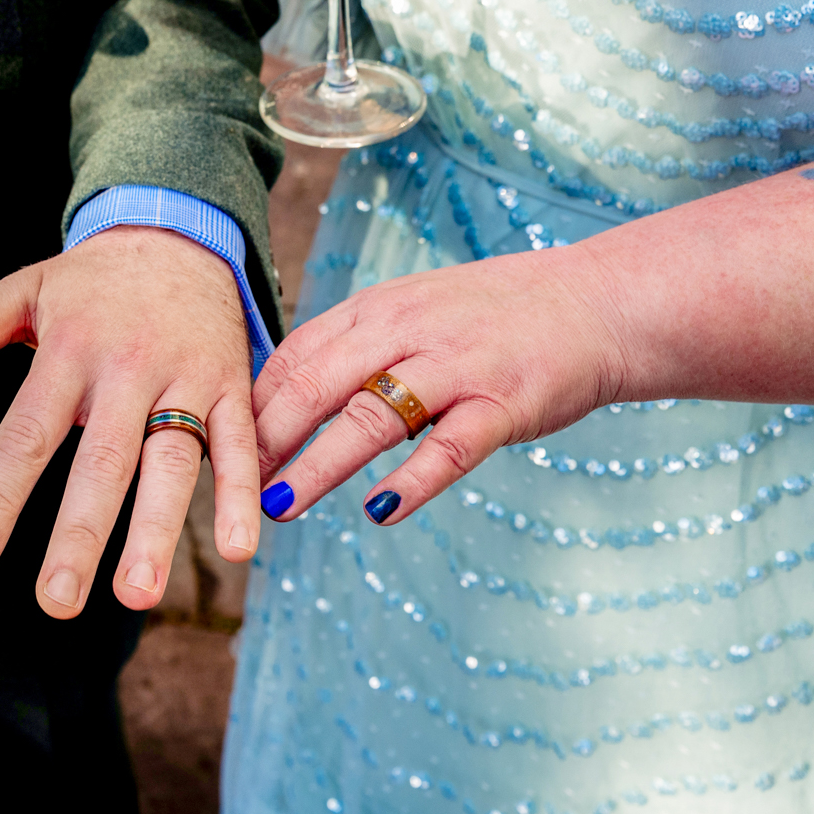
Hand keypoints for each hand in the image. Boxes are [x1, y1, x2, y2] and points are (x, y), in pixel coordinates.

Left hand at [0, 225, 259, 617]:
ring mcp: (183, 378)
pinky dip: (241, 494)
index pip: (26, 432)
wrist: (179, 229)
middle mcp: (126, 368)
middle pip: (102, 460)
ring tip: (138, 594)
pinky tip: (240, 550)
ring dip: (156, 530)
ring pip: (171, 461)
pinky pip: (238, 445)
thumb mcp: (24, 289)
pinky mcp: (230, 386)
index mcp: (67, 350)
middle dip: (80, 535)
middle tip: (56, 600)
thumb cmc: (91, 280)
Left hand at [251, 242, 635, 525]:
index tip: (219, 445)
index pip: (295, 356)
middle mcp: (407, 331)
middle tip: (229, 484)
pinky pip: (449, 449)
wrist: (594, 302)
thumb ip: (355, 347)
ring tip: (280, 506)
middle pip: (318, 385)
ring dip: (318, 466)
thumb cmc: (491, 317)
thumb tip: (283, 398)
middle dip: (267, 438)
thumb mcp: (412, 311)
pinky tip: (379, 511)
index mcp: (377, 310)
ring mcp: (455, 367)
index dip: (253, 405)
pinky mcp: (503, 404)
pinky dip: (412, 482)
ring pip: (370, 419)